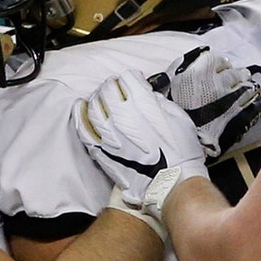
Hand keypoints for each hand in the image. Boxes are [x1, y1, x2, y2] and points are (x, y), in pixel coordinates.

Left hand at [74, 70, 207, 212]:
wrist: (171, 182)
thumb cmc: (180, 153)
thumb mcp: (178, 117)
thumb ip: (159, 101)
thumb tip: (147, 95)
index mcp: (143, 103)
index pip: (127, 78)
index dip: (132, 78)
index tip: (134, 82)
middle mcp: (122, 115)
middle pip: (108, 88)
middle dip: (114, 85)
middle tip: (118, 88)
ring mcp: (108, 133)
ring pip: (94, 105)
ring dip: (98, 97)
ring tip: (103, 98)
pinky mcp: (101, 150)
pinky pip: (84, 128)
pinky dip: (81, 115)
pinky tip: (81, 108)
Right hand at [149, 46, 260, 157]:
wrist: (177, 144)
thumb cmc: (169, 114)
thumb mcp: (168, 85)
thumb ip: (181, 68)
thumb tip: (194, 55)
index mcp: (199, 72)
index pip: (216, 60)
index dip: (219, 64)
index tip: (220, 66)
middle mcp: (217, 83)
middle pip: (234, 73)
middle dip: (236, 74)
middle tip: (239, 74)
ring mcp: (231, 100)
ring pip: (246, 87)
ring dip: (247, 86)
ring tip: (249, 87)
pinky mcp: (239, 117)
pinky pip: (254, 106)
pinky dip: (256, 103)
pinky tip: (257, 102)